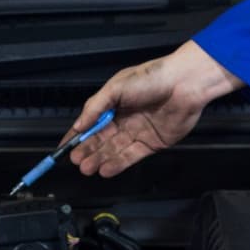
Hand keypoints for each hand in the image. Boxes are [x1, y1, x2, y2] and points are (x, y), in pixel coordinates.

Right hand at [67, 41, 240, 177]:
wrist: (185, 84)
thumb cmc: (151, 79)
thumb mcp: (116, 87)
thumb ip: (95, 107)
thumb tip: (78, 125)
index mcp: (113, 103)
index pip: (91, 122)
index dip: (77, 135)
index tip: (64, 148)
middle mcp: (124, 118)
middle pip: (102, 139)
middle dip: (88, 150)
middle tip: (76, 161)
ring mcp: (138, 132)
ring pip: (114, 149)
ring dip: (100, 159)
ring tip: (87, 168)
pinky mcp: (152, 143)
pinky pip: (131, 156)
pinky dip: (118, 164)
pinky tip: (105, 170)